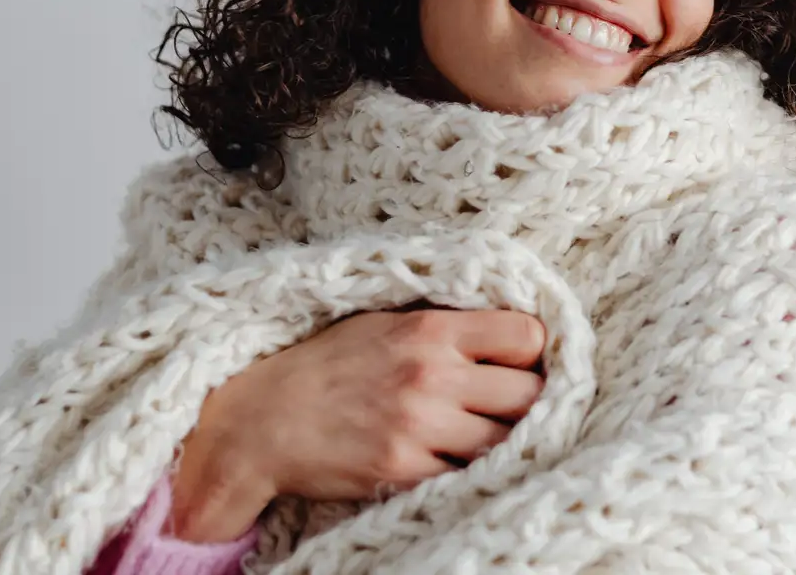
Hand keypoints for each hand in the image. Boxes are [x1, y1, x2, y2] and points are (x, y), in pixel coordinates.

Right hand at [168, 308, 546, 541]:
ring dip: (503, 440)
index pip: (526, 335)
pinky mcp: (405, 469)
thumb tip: (505, 332)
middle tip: (509, 405)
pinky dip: (469, 470)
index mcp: (431, 329)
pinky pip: (467, 473)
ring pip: (506, 439)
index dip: (532, 351)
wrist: (262, 421)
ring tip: (486, 435)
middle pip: (528, 393)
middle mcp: (433, 374)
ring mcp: (420, 425)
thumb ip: (445, 325)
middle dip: (527, 401)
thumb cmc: (327, 365)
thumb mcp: (386, 322)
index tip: (520, 362)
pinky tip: (454, 460)